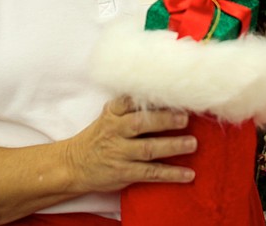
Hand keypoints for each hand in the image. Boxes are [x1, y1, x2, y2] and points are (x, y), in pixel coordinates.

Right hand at [63, 95, 196, 193]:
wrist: (73, 165)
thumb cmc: (100, 135)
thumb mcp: (110, 116)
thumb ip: (131, 106)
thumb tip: (166, 92)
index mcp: (113, 114)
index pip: (128, 101)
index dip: (146, 97)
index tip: (168, 91)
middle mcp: (115, 132)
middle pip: (140, 124)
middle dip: (164, 120)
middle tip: (185, 118)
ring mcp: (119, 153)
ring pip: (148, 149)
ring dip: (172, 146)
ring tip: (192, 143)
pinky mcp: (124, 173)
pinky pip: (150, 173)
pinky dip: (171, 174)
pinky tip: (188, 174)